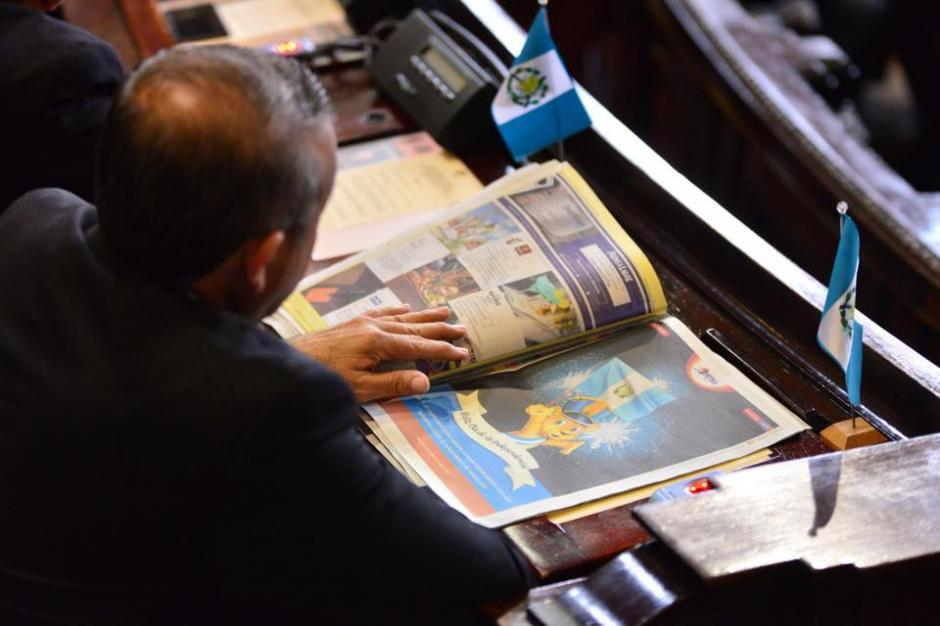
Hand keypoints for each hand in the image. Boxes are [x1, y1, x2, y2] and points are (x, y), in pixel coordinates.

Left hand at [289, 304, 468, 402]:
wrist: (290, 362)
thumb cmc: (324, 378)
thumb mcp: (360, 388)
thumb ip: (393, 384)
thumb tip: (426, 382)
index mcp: (379, 343)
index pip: (419, 347)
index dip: (443, 350)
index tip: (463, 351)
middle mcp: (373, 327)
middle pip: (415, 327)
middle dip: (440, 329)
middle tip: (463, 328)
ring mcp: (362, 322)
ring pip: (401, 317)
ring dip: (424, 316)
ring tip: (444, 312)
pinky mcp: (351, 323)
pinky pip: (381, 312)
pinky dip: (397, 310)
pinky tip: (405, 308)